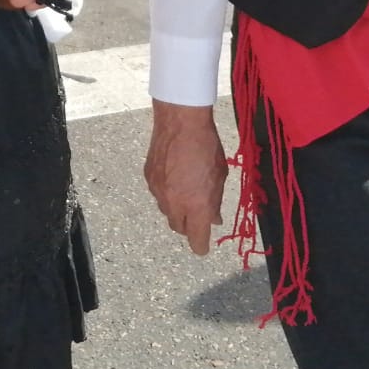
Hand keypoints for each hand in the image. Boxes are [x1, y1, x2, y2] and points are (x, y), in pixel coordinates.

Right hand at [144, 101, 229, 255]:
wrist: (180, 122)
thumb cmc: (207, 147)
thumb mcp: (220, 177)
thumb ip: (215, 202)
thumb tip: (214, 218)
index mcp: (198, 207)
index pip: (197, 241)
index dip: (201, 245)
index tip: (204, 244)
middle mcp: (176, 205)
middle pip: (180, 229)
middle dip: (189, 227)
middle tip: (198, 214)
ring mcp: (159, 193)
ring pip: (167, 213)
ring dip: (178, 210)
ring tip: (187, 191)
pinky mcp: (149, 180)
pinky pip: (158, 195)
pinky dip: (167, 193)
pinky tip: (175, 177)